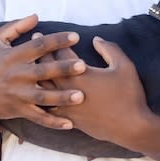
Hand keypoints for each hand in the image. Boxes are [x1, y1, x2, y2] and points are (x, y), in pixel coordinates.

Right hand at [0, 14, 86, 129]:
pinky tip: (69, 124)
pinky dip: (53, 122)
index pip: (38, 46)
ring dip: (62, 98)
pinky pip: (38, 117)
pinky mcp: (20, 110)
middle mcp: (17, 76)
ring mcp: (19, 95)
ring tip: (80, 96)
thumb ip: (15, 26)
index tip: (75, 36)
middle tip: (82, 66)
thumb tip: (36, 16)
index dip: (57, 40)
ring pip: (43, 97)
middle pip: (43, 72)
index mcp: (14, 56)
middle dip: (63, 69)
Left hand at [40, 37, 154, 145]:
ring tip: (29, 67)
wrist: (130, 127)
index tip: (40, 33)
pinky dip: (40, 99)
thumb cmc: (129, 95)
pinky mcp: (69, 120)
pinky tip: (36, 95)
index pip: (61, 55)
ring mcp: (68, 107)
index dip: (51, 43)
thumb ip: (109, 49)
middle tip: (29, 47)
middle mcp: (70, 91)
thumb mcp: (124, 66)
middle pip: (47, 70)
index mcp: (82, 75)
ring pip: (44, 90)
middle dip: (38, 56)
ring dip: (36, 77)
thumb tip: (96, 39)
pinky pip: (47, 108)